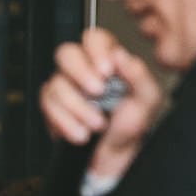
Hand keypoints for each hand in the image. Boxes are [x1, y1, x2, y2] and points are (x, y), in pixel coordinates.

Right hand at [37, 27, 162, 182]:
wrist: (113, 156)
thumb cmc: (129, 125)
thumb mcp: (147, 100)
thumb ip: (139, 75)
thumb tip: (121, 56)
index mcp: (107, 60)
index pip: (94, 38)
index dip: (96, 50)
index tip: (107, 71)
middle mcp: (83, 70)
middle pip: (66, 53)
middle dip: (80, 73)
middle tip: (98, 93)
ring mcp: (64, 87)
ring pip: (56, 84)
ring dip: (78, 107)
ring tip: (96, 124)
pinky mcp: (51, 107)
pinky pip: (48, 106)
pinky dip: (65, 121)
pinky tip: (81, 133)